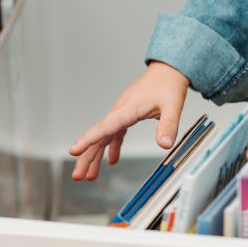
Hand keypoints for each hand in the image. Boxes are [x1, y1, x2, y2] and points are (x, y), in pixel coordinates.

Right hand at [69, 62, 188, 180]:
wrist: (167, 70)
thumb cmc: (168, 85)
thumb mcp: (173, 106)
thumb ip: (168, 126)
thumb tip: (164, 145)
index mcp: (127, 109)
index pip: (104, 127)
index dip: (88, 140)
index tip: (74, 151)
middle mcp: (119, 111)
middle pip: (98, 136)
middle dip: (86, 156)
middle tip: (78, 176)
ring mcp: (121, 113)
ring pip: (103, 137)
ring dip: (94, 155)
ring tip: (88, 176)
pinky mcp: (126, 115)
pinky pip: (113, 133)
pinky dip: (110, 147)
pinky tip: (111, 161)